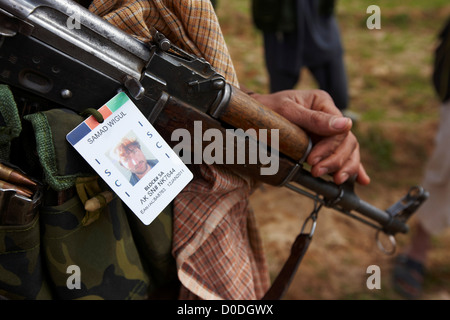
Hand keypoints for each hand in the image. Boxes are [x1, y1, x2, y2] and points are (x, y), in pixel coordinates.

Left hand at [251, 89, 370, 185]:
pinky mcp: (323, 144)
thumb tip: (346, 125)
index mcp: (323, 103)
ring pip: (348, 150)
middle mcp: (329, 116)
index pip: (339, 130)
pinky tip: (361, 180)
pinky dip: (354, 167)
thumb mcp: (287, 111)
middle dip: (335, 160)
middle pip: (347, 142)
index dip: (330, 148)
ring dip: (345, 167)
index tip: (312, 160)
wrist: (251, 117)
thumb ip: (314, 118)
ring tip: (335, 180)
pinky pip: (344, 155)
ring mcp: (328, 131)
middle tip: (316, 171)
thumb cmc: (267, 110)